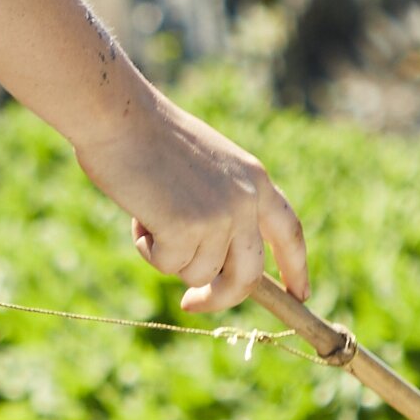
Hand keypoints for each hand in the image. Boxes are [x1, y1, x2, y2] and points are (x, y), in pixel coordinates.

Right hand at [71, 83, 311, 317]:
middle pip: (248, 276)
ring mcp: (220, 215)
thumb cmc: (147, 137)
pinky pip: (168, 265)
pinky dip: (147, 248)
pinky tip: (138, 214)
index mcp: (256, 180)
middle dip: (219, 297)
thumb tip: (218, 267)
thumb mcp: (205, 169)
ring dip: (168, 255)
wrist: (118, 115)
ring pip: (199, 274)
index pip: (289, 233)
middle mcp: (247, 200)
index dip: (297, 267)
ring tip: (148, 214)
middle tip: (192, 303)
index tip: (301, 294)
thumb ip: (221, 207)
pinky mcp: (189, 228)